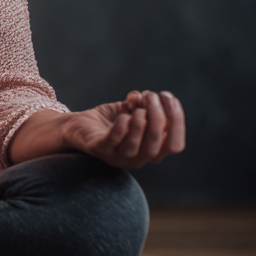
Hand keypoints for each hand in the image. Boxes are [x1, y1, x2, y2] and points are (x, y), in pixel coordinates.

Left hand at [63, 90, 184, 167]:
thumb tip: (148, 96)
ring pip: (135, 148)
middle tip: (152, 97)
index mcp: (151, 150)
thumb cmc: (110, 120)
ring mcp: (117, 157)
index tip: (169, 97)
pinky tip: (124, 116)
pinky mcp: (99, 150)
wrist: (79, 125)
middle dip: (158, 118)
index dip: (177, 122)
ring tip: (138, 109)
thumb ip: (143, 104)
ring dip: (140, 125)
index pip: (175, 145)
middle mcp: (137, 158)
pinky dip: (121, 130)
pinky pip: (112, 143)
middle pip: (156, 146)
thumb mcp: (131, 109)